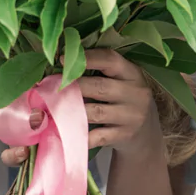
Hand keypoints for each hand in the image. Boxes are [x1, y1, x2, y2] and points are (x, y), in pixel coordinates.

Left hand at [0, 50, 160, 166]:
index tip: (60, 59)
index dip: (86, 58)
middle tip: (49, 86)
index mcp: (133, 74)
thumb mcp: (124, 81)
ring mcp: (131, 117)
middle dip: (72, 86)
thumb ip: (103, 72)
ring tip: (49, 107)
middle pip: (99, 87)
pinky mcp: (123, 136)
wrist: (146, 135)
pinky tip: (62, 132)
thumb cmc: (125, 100)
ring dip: (70, 110)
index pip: (110, 60)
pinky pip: (96, 136)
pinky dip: (78, 135)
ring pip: (94, 112)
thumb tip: (63, 62)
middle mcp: (135, 94)